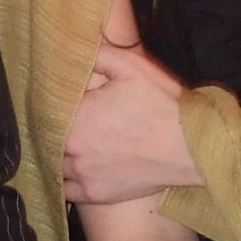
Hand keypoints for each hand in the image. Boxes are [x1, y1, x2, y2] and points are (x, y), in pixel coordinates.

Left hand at [62, 39, 194, 203]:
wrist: (193, 148)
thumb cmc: (163, 105)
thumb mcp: (131, 67)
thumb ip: (97, 55)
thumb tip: (71, 47)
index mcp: (75, 117)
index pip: (47, 107)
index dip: (53, 101)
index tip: (65, 97)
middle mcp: (72, 149)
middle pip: (47, 136)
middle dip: (55, 126)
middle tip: (73, 118)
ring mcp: (83, 175)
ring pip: (55, 162)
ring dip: (60, 152)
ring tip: (74, 141)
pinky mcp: (95, 194)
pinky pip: (66, 189)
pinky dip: (68, 179)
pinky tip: (78, 167)